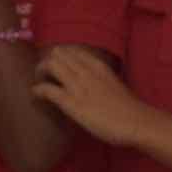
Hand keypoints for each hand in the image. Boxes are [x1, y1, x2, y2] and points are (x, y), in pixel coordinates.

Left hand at [30, 45, 151, 150]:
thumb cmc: (127, 108)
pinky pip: (47, 89)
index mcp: (97, 65)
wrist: (136, 122)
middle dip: (46, 62)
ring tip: (39, 82)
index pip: (71, 50)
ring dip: (40, 72)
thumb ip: (97, 79)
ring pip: (50, 65)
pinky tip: (36, 95)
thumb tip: (86, 84)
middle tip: (44, 75)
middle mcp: (86, 71)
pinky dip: (38, 90)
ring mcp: (78, 86)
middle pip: (58, 53)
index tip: (55, 67)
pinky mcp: (72, 103)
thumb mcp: (111, 84)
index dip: (59, 57)